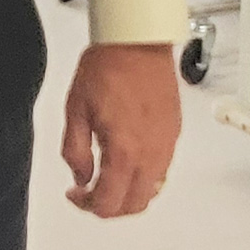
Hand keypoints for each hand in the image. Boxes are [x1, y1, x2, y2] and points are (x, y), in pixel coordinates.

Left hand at [60, 42, 179, 217]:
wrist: (137, 42)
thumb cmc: (108, 67)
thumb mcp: (75, 110)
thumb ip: (75, 151)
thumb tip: (81, 177)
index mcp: (124, 150)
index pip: (109, 203)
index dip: (87, 206)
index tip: (76, 194)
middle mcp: (151, 153)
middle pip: (134, 205)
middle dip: (108, 207)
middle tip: (89, 193)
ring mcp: (166, 145)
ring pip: (152, 192)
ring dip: (127, 194)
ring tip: (106, 179)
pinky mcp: (174, 134)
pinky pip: (162, 171)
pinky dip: (143, 178)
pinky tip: (126, 162)